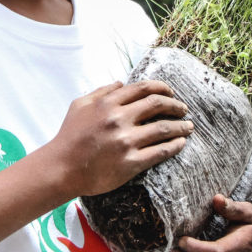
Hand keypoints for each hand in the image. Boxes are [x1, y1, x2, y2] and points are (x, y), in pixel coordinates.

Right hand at [51, 79, 192, 196]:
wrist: (62, 168)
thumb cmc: (69, 136)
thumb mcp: (80, 105)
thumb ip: (101, 92)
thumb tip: (122, 83)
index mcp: (108, 103)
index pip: (143, 88)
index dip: (162, 88)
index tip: (171, 93)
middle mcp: (119, 119)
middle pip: (157, 104)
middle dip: (175, 105)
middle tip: (184, 109)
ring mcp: (126, 141)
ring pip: (163, 128)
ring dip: (181, 126)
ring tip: (189, 127)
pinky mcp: (130, 163)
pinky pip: (160, 152)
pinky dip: (175, 146)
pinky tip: (181, 143)